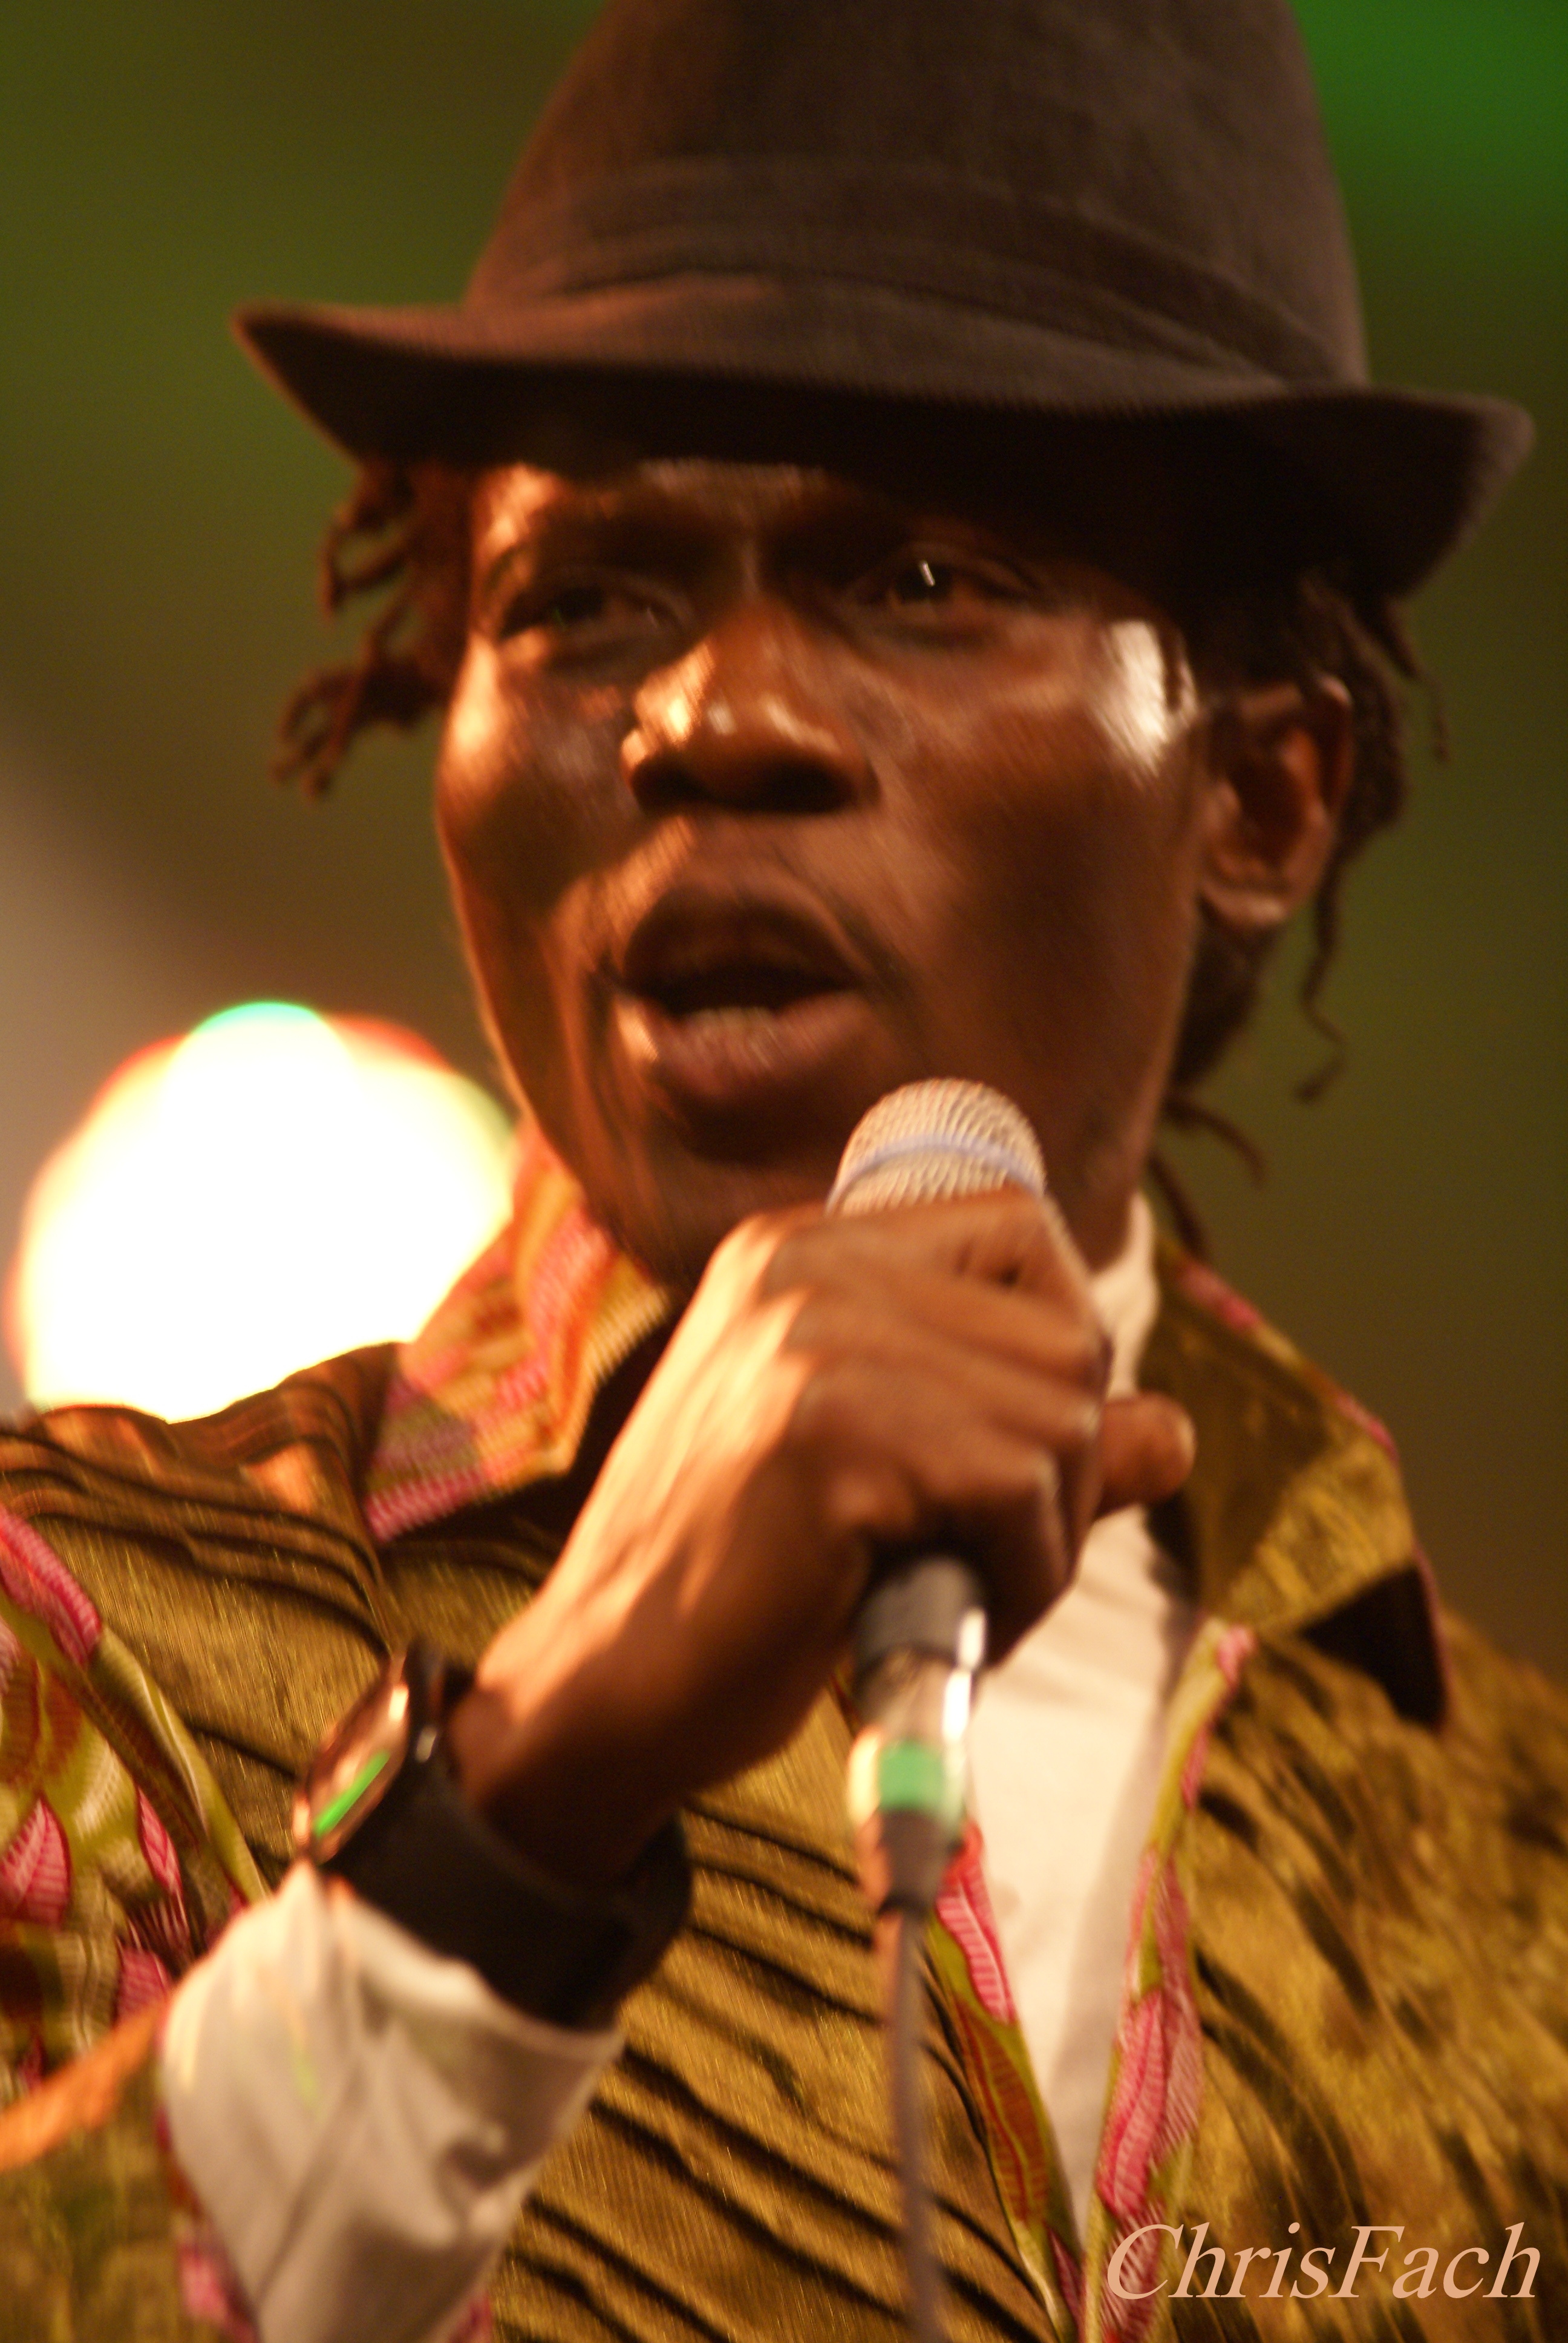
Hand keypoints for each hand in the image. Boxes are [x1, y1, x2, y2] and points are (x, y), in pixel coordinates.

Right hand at [445, 1190, 1193, 1886]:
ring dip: (1047, 1538)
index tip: (1013, 1456)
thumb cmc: (743, 1587)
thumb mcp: (885, 1473)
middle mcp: (805, 1263)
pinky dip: (1022, 1579)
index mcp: (802, 1248)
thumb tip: (1171, 1430)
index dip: (1060, 1346)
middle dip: (1067, 1472)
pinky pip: (1024, 1491)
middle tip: (985, 1558)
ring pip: (1066, 1415)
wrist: (603, 1690)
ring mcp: (811, 1338)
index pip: (1021, 1229)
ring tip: (959, 1592)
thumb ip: (1017, 1429)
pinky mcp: (826, 1431)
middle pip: (1067, 1334)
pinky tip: (948, 1615)